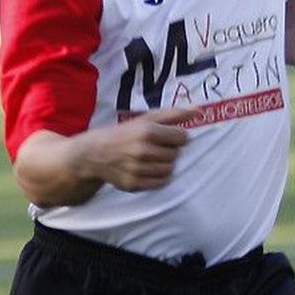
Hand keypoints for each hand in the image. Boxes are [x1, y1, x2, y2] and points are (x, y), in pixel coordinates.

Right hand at [79, 106, 199, 191]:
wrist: (94, 153)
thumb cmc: (125, 133)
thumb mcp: (147, 118)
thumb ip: (175, 114)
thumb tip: (200, 110)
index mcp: (147, 131)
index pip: (183, 137)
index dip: (178, 136)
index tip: (168, 136)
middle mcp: (142, 151)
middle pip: (176, 154)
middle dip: (169, 150)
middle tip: (155, 147)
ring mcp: (137, 169)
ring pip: (170, 169)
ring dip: (164, 164)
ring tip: (151, 158)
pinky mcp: (133, 184)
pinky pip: (161, 183)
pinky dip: (158, 177)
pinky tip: (148, 169)